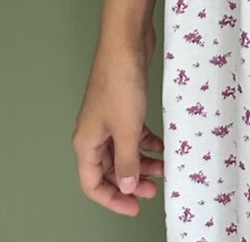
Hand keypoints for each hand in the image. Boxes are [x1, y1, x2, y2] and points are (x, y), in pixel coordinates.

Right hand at [72, 27, 164, 216]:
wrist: (126, 42)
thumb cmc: (120, 82)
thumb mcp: (126, 129)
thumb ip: (127, 161)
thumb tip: (128, 186)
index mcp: (86, 142)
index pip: (93, 184)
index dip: (113, 199)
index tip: (134, 208)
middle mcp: (94, 132)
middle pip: (109, 169)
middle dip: (130, 182)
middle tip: (153, 190)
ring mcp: (108, 117)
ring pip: (123, 151)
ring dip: (141, 162)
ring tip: (162, 170)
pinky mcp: (123, 104)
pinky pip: (132, 132)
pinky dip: (145, 142)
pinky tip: (161, 145)